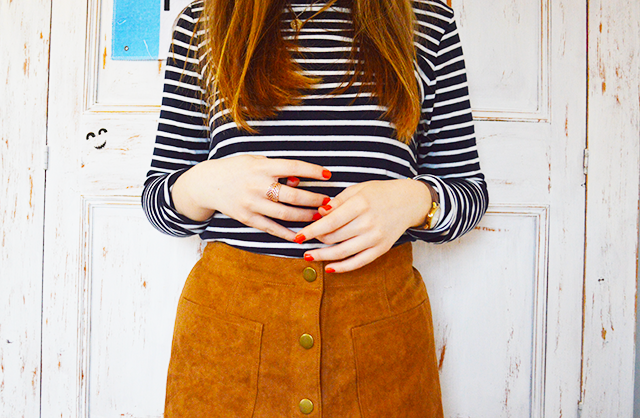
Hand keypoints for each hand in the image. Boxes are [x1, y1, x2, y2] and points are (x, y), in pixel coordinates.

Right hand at [172, 155, 331, 240]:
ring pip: (285, 214)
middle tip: (329, 202)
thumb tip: (298, 181)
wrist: (207, 184)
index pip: (293, 167)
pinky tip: (301, 236)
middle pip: (292, 195)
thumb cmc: (237, 169)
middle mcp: (257, 185)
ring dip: (305, 217)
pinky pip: (271, 228)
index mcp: (261, 167)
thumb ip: (276, 169)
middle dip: (314, 199)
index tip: (328, 174)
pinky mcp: (247, 218)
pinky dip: (287, 233)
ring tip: (320, 217)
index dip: (312, 171)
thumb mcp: (255, 161)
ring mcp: (252, 204)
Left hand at [294, 179, 432, 272]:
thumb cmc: (380, 193)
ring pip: (342, 252)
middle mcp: (368, 223)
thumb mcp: (358, 189)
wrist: (410, 202)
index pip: (330, 222)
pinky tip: (329, 268)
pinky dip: (342, 267)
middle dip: (316, 240)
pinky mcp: (381, 249)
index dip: (311, 231)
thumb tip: (319, 213)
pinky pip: (358, 262)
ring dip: (323, 256)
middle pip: (334, 237)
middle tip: (304, 241)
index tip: (298, 236)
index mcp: (360, 204)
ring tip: (310, 256)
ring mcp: (375, 238)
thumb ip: (337, 202)